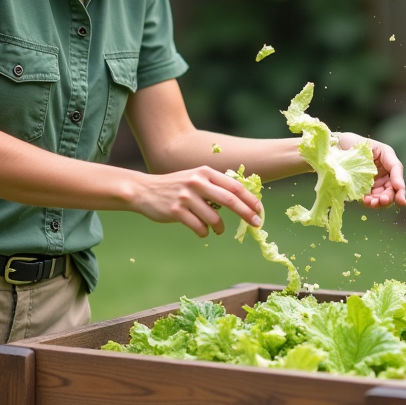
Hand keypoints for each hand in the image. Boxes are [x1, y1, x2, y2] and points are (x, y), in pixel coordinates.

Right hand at [129, 166, 263, 237]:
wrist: (145, 190)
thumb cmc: (176, 186)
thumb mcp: (195, 178)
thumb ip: (215, 185)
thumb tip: (242, 198)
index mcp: (205, 172)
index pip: (234, 186)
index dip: (250, 199)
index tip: (259, 210)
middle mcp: (197, 182)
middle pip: (230, 200)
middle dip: (246, 213)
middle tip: (256, 224)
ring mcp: (186, 197)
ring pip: (214, 217)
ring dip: (221, 228)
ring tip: (219, 230)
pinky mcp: (176, 211)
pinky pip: (199, 227)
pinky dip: (204, 232)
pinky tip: (202, 230)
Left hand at [337, 133, 405, 208]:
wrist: (335, 147)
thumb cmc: (352, 142)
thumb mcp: (368, 146)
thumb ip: (377, 158)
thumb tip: (387, 177)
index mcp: (387, 158)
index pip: (397, 170)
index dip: (400, 183)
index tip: (400, 194)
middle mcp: (384, 171)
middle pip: (392, 187)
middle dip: (389, 196)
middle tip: (383, 200)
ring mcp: (375, 181)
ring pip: (383, 195)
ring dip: (379, 202)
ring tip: (372, 203)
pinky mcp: (365, 189)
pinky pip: (370, 198)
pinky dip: (370, 202)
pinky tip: (365, 201)